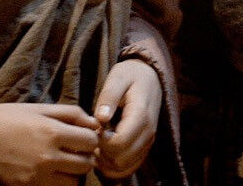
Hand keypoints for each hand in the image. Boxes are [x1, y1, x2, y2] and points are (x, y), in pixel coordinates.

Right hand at [0, 103, 99, 185]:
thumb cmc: (7, 118)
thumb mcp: (40, 109)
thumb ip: (71, 114)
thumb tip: (95, 123)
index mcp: (52, 132)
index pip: (91, 141)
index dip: (91, 138)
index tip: (84, 137)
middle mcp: (47, 157)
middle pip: (86, 164)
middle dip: (86, 157)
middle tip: (76, 151)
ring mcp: (35, 176)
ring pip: (73, 183)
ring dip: (74, 174)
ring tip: (64, 163)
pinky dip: (57, 183)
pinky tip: (51, 173)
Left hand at [94, 58, 162, 178]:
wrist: (150, 76)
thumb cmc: (131, 75)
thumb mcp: (118, 78)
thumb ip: (109, 97)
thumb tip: (101, 118)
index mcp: (141, 115)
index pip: (118, 143)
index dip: (100, 142)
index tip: (93, 129)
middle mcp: (149, 131)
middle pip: (121, 159)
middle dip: (102, 154)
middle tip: (93, 138)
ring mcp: (149, 140)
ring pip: (126, 166)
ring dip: (108, 161)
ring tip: (98, 143)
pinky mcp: (146, 145)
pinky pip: (131, 166)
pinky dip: (116, 164)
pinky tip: (106, 150)